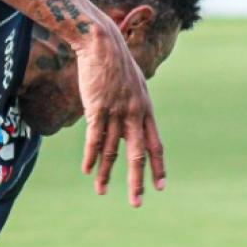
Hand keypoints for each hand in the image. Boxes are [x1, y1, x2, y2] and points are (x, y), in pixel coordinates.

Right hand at [76, 22, 163, 206]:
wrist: (101, 43)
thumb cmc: (115, 61)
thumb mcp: (134, 83)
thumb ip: (133, 105)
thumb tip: (129, 121)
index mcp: (146, 109)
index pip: (155, 145)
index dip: (158, 167)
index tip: (160, 186)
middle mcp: (134, 114)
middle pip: (137, 155)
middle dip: (136, 182)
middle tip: (137, 203)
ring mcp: (116, 112)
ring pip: (111, 150)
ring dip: (105, 173)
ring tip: (102, 191)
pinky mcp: (97, 108)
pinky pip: (94, 138)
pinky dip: (90, 156)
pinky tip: (86, 170)